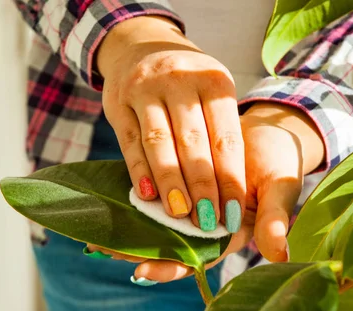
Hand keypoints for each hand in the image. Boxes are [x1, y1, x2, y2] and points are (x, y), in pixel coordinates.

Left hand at [86, 102, 324, 281]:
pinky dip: (140, 198)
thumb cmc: (279, 161)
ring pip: (160, 223)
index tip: (141, 270)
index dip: (172, 266)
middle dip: (140, 250)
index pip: (199, 258)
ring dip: (133, 229)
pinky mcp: (182, 181)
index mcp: (231, 233)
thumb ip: (274, 220)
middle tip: (105, 251)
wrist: (269, 130)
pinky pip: (159, 194)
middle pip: (171, 246)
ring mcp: (194, 204)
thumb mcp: (280, 188)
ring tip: (98, 236)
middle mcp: (208, 224)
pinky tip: (112, 201)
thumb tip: (279, 254)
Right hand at [97, 16, 244, 232]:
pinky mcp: (118, 102)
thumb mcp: (210, 93)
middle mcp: (180, 80)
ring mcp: (145, 89)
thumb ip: (218, 134)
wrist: (140, 47)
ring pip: (160, 142)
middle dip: (202, 186)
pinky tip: (147, 195)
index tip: (234, 214)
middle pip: (193, 142)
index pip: (226, 138)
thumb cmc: (186, 84)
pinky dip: (139, 170)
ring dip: (170, 182)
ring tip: (179, 213)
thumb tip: (227, 196)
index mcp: (214, 81)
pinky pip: (130, 141)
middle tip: (207, 221)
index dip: (230, 179)